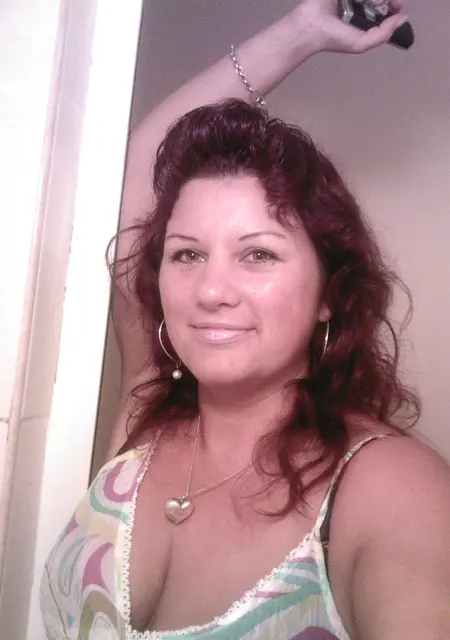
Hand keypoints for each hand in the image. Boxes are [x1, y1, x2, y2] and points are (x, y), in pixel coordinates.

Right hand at [294, 0, 408, 53]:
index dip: (395, 5)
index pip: (387, 9)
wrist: (310, 27)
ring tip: (369, 1)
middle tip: (379, 2)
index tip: (397, 4)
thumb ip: (383, 34)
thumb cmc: (334, 37)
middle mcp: (360, 5)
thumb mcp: (361, 44)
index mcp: (366, 20)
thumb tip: (403, 18)